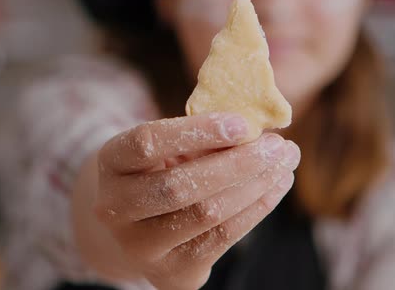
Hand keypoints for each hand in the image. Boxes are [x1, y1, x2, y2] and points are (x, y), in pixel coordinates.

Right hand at [95, 113, 299, 289]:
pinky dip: (257, 208)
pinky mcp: (171, 272)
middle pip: (179, 185)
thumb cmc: (160, 171)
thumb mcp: (168, 147)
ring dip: (256, 185)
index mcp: (110, 164)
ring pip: (206, 214)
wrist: (139, 226)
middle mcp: (115, 208)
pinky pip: (223, 238)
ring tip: (285, 162)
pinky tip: (276, 185)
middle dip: (237, 163)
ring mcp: (140, 246)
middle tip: (278, 145)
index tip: (243, 123)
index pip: (147, 143)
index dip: (197, 131)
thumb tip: (258, 130)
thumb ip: (201, 136)